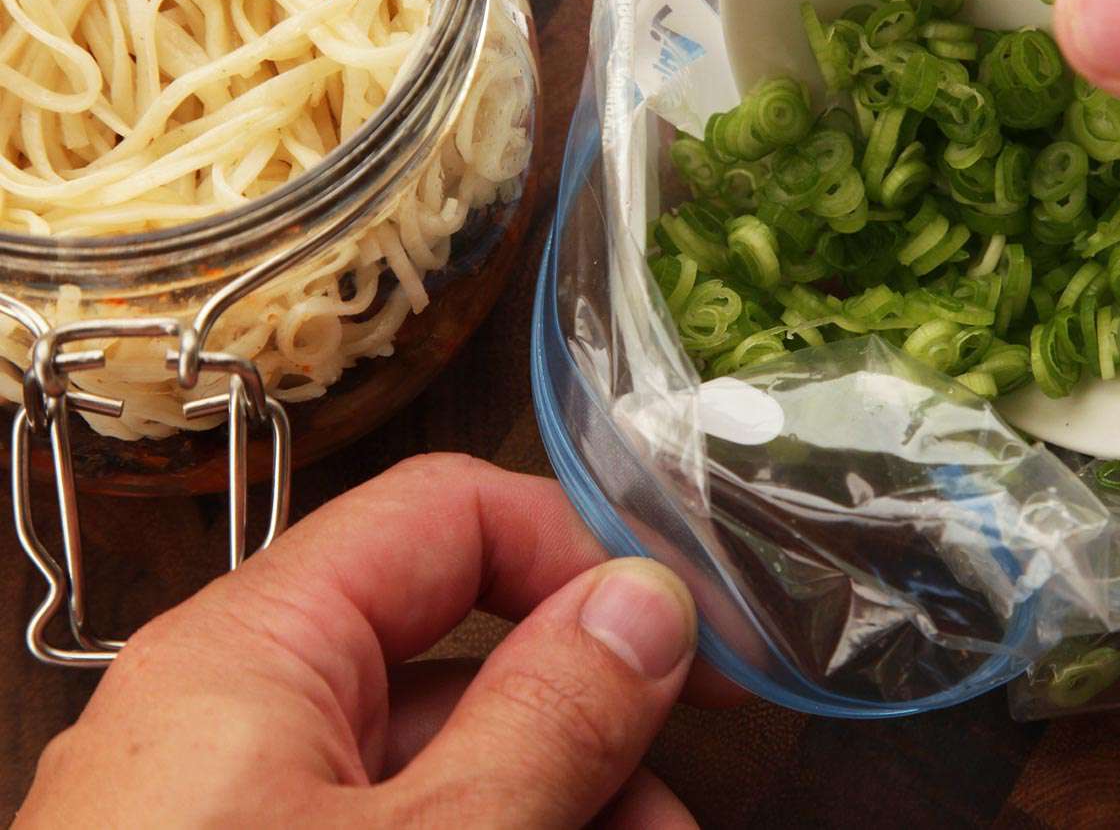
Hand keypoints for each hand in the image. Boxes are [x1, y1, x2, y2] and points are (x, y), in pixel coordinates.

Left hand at [17, 453, 738, 827]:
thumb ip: (551, 715)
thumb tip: (648, 600)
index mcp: (253, 652)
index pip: (447, 514)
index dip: (578, 555)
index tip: (686, 644)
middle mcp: (239, 719)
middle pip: (461, 657)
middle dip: (590, 727)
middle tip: (679, 809)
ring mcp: (246, 821)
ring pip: (446, 771)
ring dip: (561, 810)